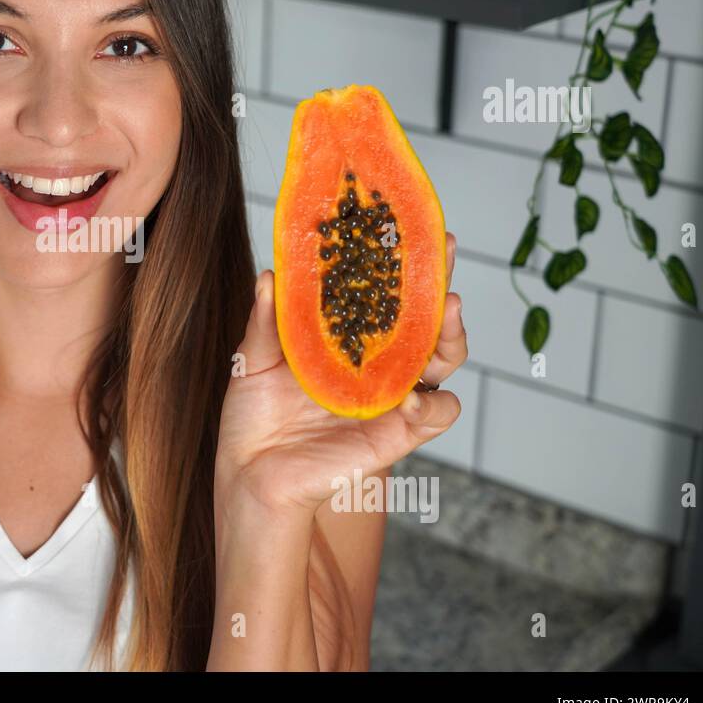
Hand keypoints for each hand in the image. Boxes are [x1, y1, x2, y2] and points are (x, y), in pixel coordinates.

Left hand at [216, 233, 466, 519]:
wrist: (250, 476)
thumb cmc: (253, 418)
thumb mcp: (254, 360)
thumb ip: (266, 322)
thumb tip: (270, 276)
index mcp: (346, 338)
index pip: (382, 292)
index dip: (398, 261)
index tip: (407, 225)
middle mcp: (377, 362)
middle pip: (424, 316)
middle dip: (439, 283)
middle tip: (443, 252)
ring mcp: (392, 395)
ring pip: (445, 357)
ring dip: (452, 331)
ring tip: (448, 307)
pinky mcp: (399, 433)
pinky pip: (439, 413)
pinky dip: (436, 403)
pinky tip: (413, 398)